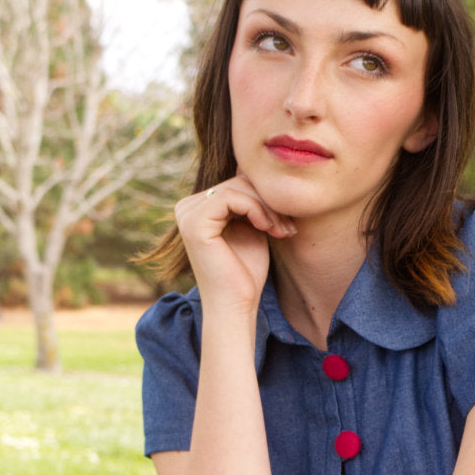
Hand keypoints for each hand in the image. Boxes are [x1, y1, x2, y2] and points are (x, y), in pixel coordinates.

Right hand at [175, 175, 295, 315]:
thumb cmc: (246, 272)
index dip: (266, 198)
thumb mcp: (252, 227)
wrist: (237, 305)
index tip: (285, 223)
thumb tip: (260, 169)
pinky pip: (232, 196)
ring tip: (281, 231)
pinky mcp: (194, 222)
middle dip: (269, 203)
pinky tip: (267, 228)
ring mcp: (187, 213)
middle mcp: (186, 207)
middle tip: (287, 228)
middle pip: (238, 182)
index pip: (237, 183)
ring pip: (238, 187)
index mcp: (197, 207)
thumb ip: (252, 201)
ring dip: (268, 208)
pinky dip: (256, 210)